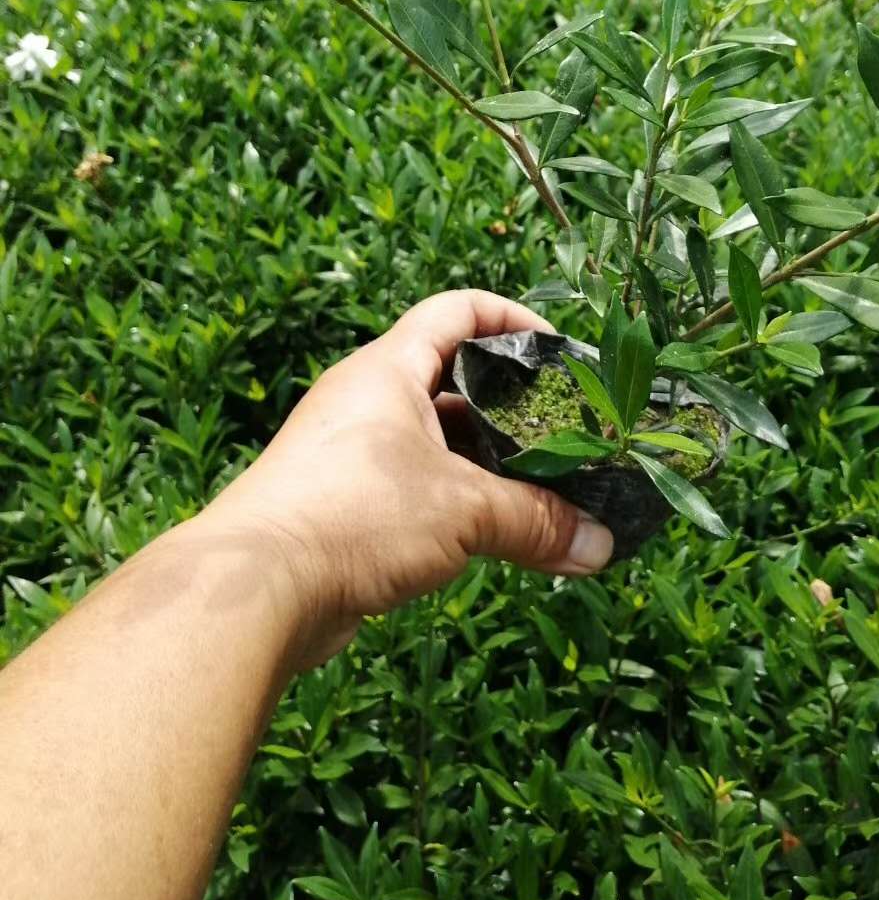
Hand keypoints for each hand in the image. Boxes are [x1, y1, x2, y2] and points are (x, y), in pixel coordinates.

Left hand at [204, 290, 613, 666]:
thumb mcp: (462, 510)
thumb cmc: (355, 514)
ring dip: (485, 463)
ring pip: (434, 441)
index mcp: (388, 369)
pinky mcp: (342, 504)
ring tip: (542, 490)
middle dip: (510, 406)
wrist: (255, 589)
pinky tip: (494, 534)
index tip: (557, 350)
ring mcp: (350, 452)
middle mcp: (366, 400)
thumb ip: (537, 522)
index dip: (510, 317)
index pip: (456, 310)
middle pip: (452, 380)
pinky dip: (455, 502)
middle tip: (562, 432)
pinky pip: (413, 486)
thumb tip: (602, 546)